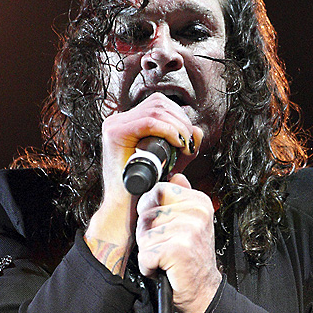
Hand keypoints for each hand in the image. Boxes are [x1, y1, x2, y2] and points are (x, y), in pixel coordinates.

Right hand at [85, 93, 201, 274]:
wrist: (126, 210)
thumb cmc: (145, 188)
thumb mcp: (169, 163)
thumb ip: (184, 147)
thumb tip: (198, 130)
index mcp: (126, 123)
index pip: (158, 104)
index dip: (179, 116)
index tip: (188, 139)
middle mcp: (117, 121)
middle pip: (158, 103)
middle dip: (181, 120)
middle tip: (189, 144)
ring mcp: (113, 125)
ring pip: (155, 109)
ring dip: (178, 126)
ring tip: (184, 146)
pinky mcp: (115, 134)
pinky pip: (149, 122)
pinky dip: (168, 130)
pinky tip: (177, 144)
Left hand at [135, 173, 221, 312]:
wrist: (203, 291)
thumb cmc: (192, 258)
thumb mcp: (190, 222)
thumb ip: (180, 198)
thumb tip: (175, 176)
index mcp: (199, 202)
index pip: (157, 190)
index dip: (151, 209)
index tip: (163, 225)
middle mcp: (196, 213)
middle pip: (146, 213)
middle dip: (148, 233)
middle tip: (166, 245)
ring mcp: (188, 230)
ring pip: (143, 234)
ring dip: (149, 250)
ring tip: (167, 256)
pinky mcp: (178, 250)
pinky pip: (145, 254)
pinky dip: (148, 266)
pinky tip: (164, 268)